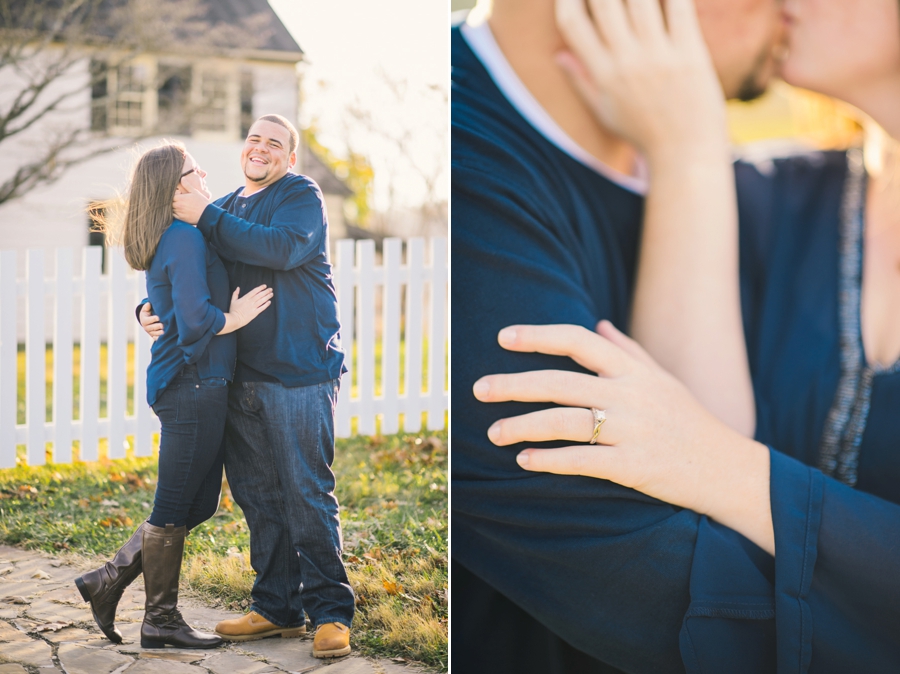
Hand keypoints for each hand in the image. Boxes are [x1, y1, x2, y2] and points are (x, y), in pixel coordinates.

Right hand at [139, 303, 163, 340]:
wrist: (146, 321)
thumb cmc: (147, 313)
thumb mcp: (145, 309)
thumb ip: (147, 307)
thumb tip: (149, 304)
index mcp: (144, 320)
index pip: (149, 320)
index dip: (154, 319)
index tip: (158, 317)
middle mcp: (146, 328)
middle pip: (153, 327)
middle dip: (158, 326)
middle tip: (163, 325)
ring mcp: (150, 333)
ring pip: (155, 333)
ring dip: (160, 333)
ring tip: (166, 331)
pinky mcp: (153, 336)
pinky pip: (157, 338)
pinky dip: (161, 338)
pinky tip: (166, 336)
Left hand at [172, 185, 210, 224]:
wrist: (207, 214)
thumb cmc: (201, 202)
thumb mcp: (195, 192)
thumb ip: (187, 185)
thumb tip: (182, 178)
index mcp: (180, 198)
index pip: (170, 195)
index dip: (174, 194)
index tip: (179, 193)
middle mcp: (178, 206)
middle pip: (169, 202)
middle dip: (172, 200)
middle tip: (178, 199)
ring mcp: (179, 212)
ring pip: (170, 208)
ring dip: (173, 206)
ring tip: (180, 204)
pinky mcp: (181, 218)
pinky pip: (173, 215)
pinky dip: (174, 212)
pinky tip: (180, 210)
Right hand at [227, 285, 273, 328]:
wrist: (235, 319)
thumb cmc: (233, 310)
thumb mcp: (233, 301)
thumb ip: (235, 294)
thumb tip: (238, 288)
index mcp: (245, 298)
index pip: (254, 291)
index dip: (260, 288)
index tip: (265, 286)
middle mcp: (250, 302)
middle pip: (260, 295)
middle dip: (266, 291)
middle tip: (271, 289)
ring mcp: (253, 307)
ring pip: (262, 301)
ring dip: (267, 297)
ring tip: (271, 294)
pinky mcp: (255, 313)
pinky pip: (262, 308)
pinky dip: (266, 305)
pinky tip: (269, 302)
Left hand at [473, 321, 772, 552]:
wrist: (727, 468)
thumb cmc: (689, 420)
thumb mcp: (663, 379)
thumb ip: (628, 351)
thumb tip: (600, 324)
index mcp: (633, 370)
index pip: (578, 341)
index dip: (538, 336)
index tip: (503, 337)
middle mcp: (630, 395)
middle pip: (560, 382)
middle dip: (514, 385)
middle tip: (478, 389)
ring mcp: (632, 430)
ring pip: (565, 422)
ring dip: (523, 426)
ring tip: (493, 432)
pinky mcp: (634, 466)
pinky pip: (582, 461)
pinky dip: (550, 460)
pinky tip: (524, 460)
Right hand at [554, 0, 727, 162]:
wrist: (685, 153)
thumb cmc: (643, 132)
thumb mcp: (604, 111)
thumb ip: (580, 80)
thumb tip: (558, 54)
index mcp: (603, 75)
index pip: (572, 24)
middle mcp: (627, 62)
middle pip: (603, 2)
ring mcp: (659, 57)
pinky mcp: (690, 53)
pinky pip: (679, 7)